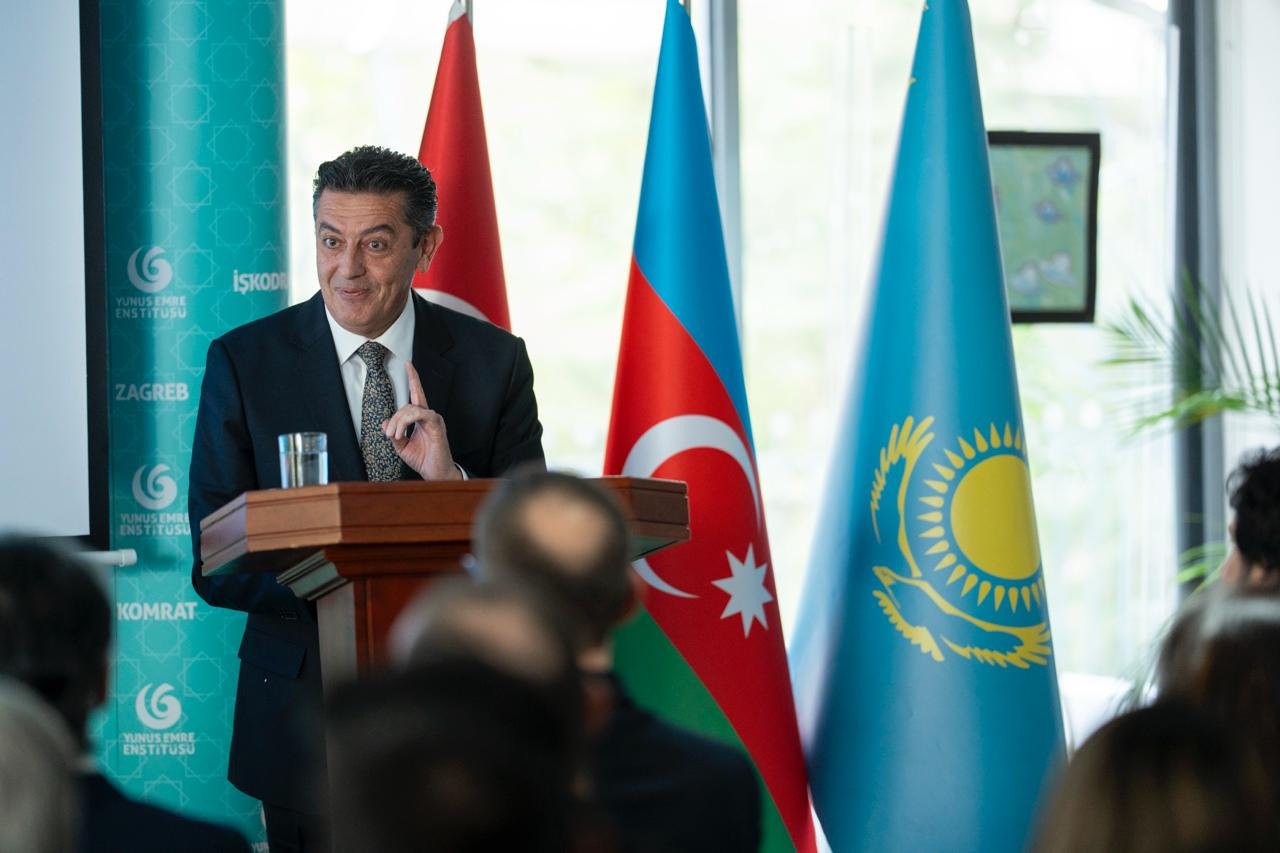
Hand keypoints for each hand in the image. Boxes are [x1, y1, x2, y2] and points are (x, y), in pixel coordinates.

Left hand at [382, 362, 461, 480]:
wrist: (435, 473)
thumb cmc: (422, 459)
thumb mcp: (401, 446)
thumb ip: (393, 433)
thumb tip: (385, 423)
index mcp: (421, 419)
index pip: (416, 394)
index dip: (413, 379)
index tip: (407, 364)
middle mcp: (428, 416)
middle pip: (406, 405)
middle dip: (394, 418)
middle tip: (389, 434)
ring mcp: (434, 419)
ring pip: (411, 409)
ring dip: (399, 422)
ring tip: (396, 436)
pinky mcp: (437, 424)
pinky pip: (420, 414)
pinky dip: (408, 422)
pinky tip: (404, 433)